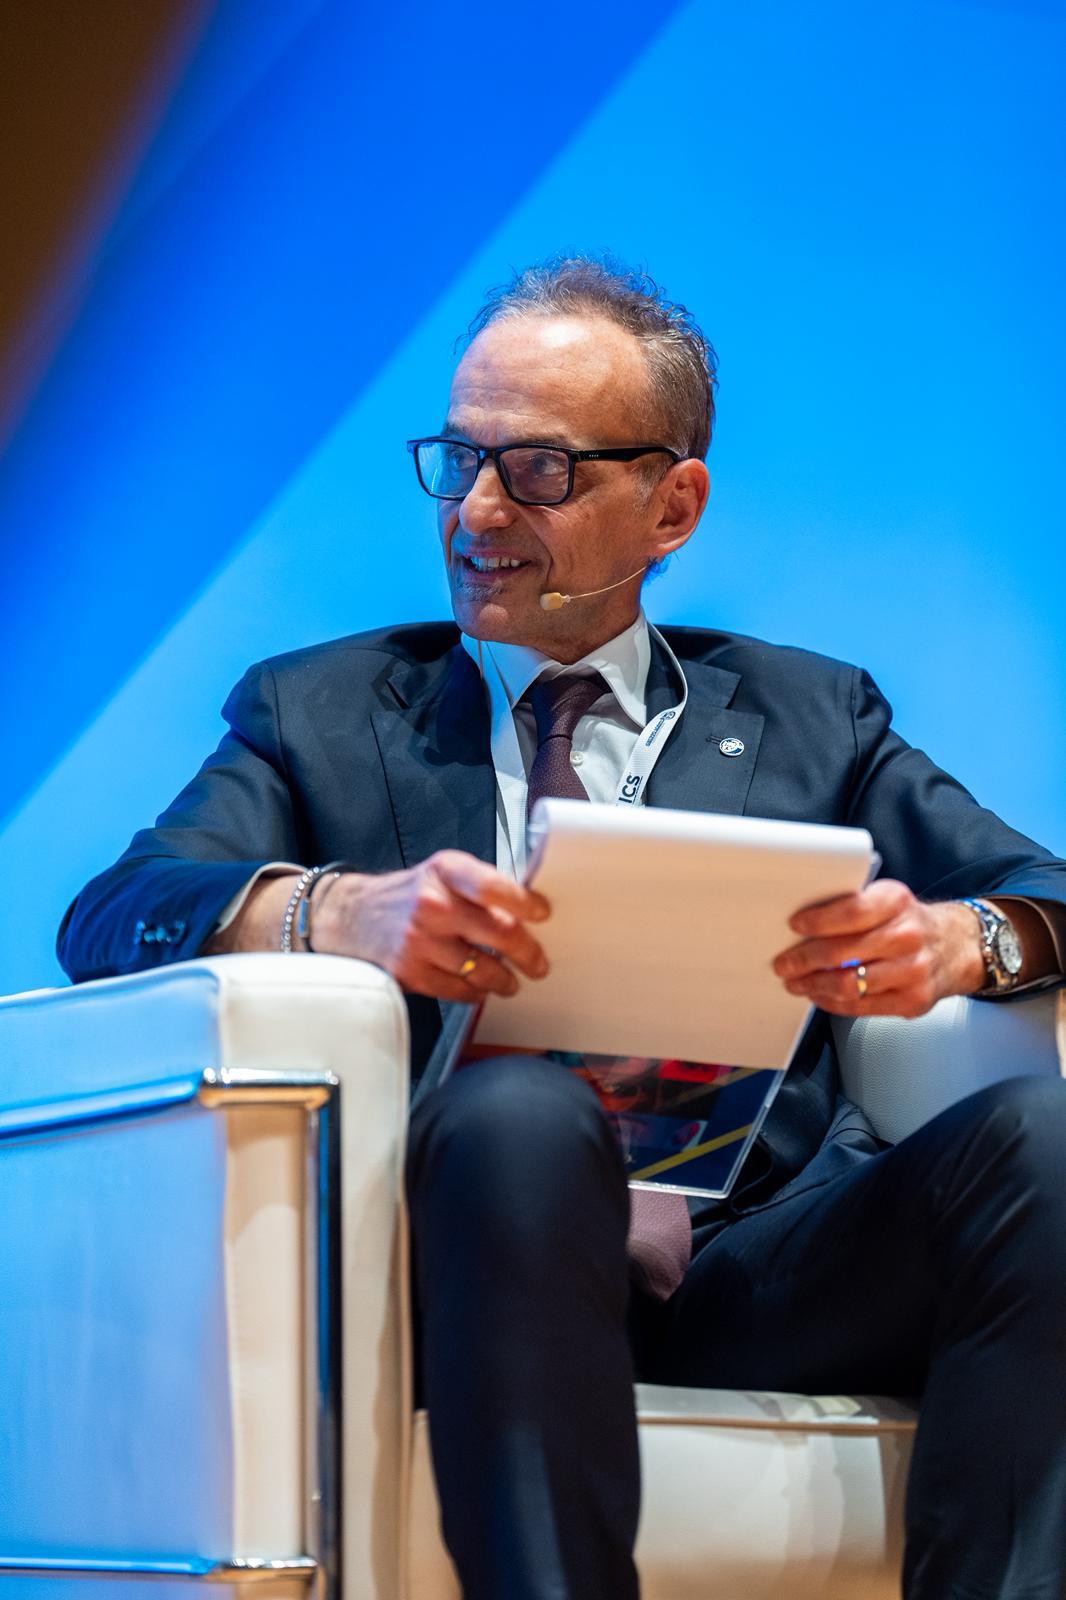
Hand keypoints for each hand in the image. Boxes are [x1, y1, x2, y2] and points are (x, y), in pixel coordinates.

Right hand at [311, 850, 550, 1000]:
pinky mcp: (411, 973)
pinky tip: (479, 987)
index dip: (525, 902)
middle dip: (528, 952)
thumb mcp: (440, 873)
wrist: (351, 917)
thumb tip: (527, 908)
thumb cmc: (406, 895)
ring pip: (483, 969)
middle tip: (538, 963)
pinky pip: (460, 990)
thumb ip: (480, 885)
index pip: (495, 886)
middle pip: (499, 932)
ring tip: (509, 980)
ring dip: (505, 980)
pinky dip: (475, 992)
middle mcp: (432, 905)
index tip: (542, 913)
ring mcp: (420, 941)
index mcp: (446, 872)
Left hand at [771, 880, 985, 1017]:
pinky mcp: (912, 1001)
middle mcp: (908, 936)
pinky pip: (860, 1007)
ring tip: (796, 982)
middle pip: (843, 952)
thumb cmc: (908, 922)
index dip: (818, 921)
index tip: (794, 926)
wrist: (955, 946)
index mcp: (897, 902)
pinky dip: (832, 1002)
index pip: (852, 911)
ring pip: (848, 984)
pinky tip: (819, 995)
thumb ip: (852, 906)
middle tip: (784, 963)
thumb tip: (801, 924)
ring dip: (813, 985)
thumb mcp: (887, 899)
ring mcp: (913, 971)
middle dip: (804, 959)